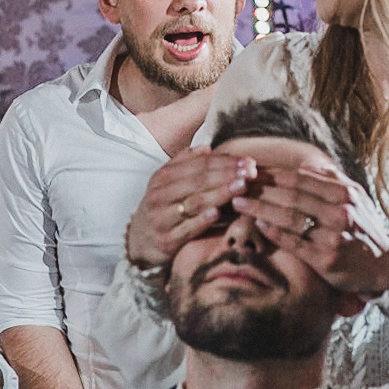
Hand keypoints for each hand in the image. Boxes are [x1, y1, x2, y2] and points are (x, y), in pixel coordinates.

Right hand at [125, 153, 253, 270]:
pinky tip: (218, 213)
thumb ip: (185, 163)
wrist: (139, 241)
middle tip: (250, 172)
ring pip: (194, 202)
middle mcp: (160, 195)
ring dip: (220, 194)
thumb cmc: (162, 208)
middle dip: (227, 175)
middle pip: (198, 181)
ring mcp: (162, 218)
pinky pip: (187, 228)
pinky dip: (202, 220)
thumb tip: (207, 148)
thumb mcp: (167, 183)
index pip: (198, 165)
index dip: (224, 161)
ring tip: (241, 187)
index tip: (248, 161)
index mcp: (163, 177)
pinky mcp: (167, 240)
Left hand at [232, 164, 388, 301]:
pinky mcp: (326, 258)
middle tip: (236, 185)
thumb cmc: (363, 229)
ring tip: (238, 203)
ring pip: (290, 217)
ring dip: (260, 208)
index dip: (273, 174)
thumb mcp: (356, 199)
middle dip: (260, 189)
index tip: (250, 171)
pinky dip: (274, 232)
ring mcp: (333, 235)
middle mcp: (340, 211)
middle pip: (292, 195)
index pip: (301, 178)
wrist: (383, 266)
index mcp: (345, 193)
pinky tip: (258, 224)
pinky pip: (294, 242)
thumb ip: (331, 180)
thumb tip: (304, 166)